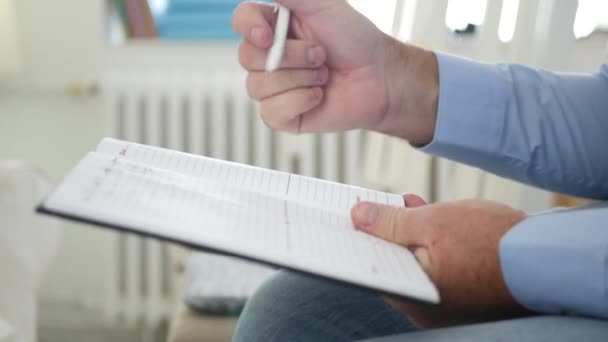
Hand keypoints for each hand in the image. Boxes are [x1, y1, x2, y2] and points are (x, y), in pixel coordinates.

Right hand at [232, 0, 438, 144]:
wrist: (379, 78)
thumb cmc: (355, 40)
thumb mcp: (326, 6)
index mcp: (274, 27)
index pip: (242, 20)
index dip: (249, 27)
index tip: (268, 35)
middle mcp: (268, 56)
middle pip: (247, 57)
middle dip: (291, 57)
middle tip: (322, 55)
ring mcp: (273, 87)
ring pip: (258, 86)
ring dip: (300, 79)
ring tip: (324, 75)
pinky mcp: (282, 115)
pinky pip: (270, 112)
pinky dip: (299, 102)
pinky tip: (319, 96)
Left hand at [351, 196, 531, 327]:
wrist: (545, 258)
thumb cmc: (493, 242)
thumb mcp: (432, 222)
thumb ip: (390, 222)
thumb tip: (358, 217)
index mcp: (412, 295)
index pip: (371, 267)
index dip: (360, 238)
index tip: (352, 216)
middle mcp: (425, 307)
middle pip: (392, 264)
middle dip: (388, 230)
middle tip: (386, 204)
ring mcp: (443, 304)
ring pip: (414, 263)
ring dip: (411, 233)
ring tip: (412, 206)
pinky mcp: (460, 295)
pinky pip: (435, 267)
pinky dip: (431, 245)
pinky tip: (433, 221)